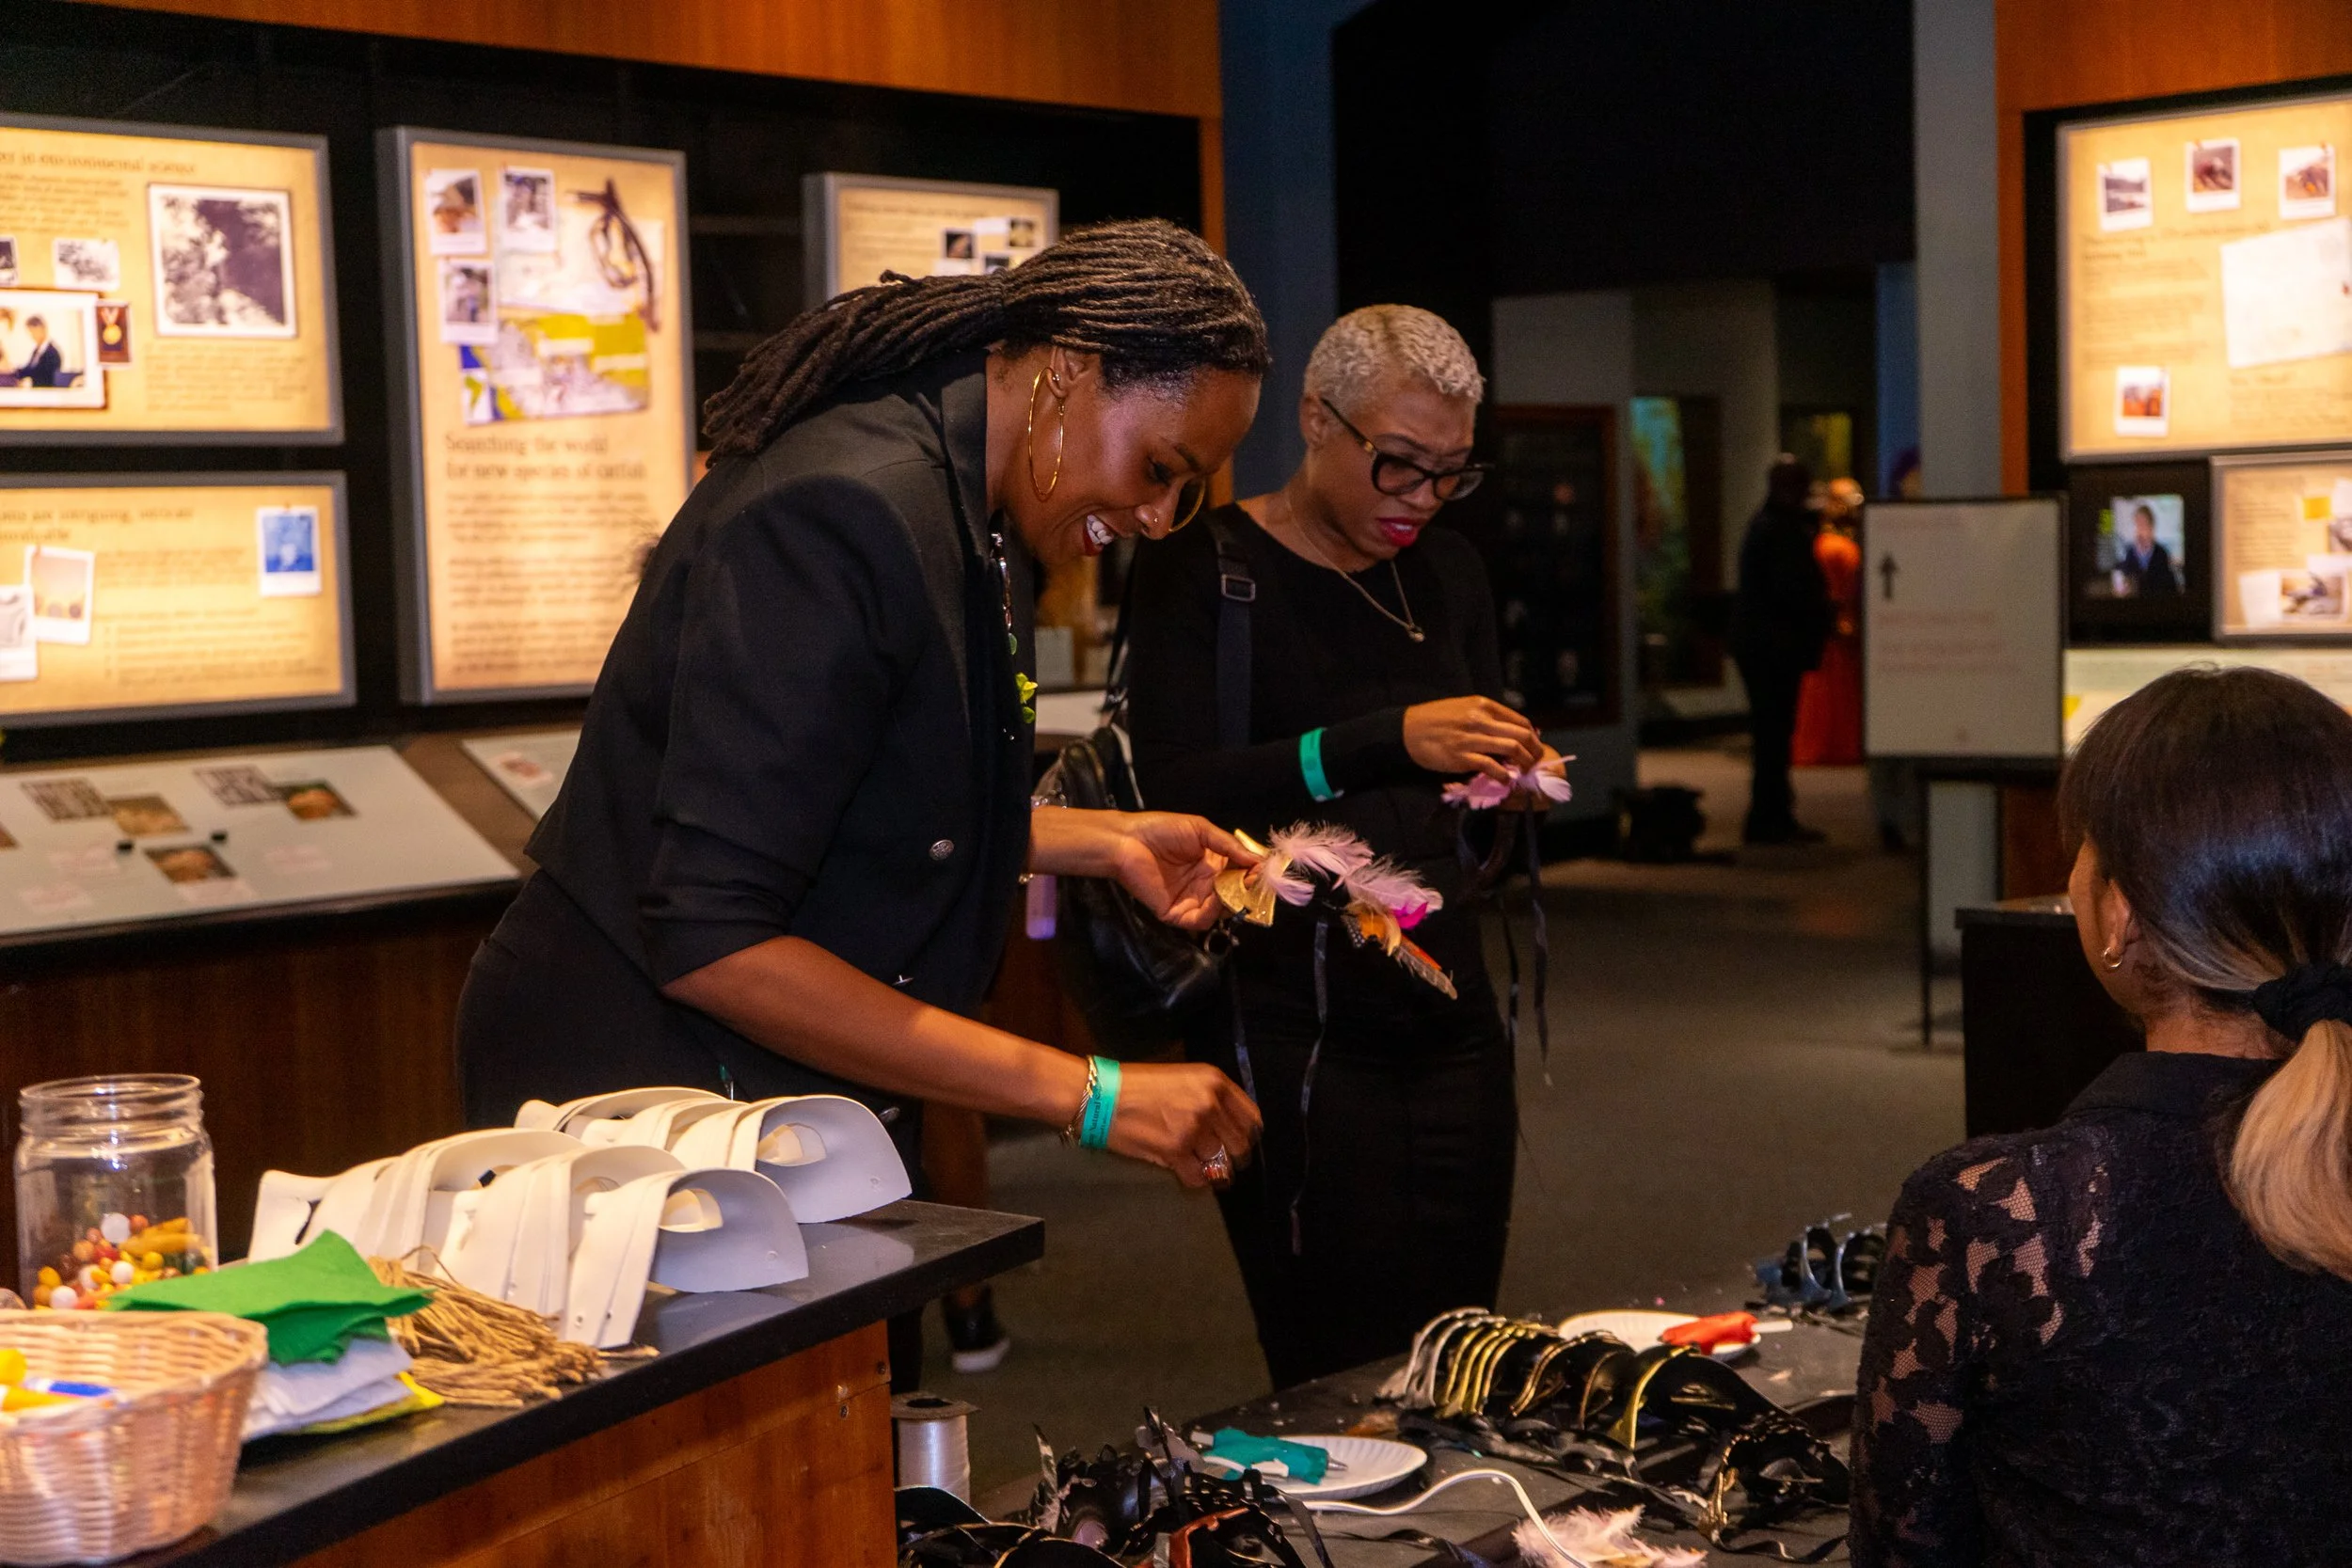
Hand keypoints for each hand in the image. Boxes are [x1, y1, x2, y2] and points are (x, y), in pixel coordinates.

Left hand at [1106, 812, 1258, 930]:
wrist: (1128, 840)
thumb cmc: (1162, 830)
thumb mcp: (1201, 830)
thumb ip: (1229, 846)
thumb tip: (1258, 860)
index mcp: (1212, 865)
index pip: (1239, 875)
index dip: (1253, 874)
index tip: (1263, 870)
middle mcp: (1204, 884)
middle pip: (1234, 895)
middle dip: (1247, 890)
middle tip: (1256, 882)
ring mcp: (1191, 900)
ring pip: (1221, 911)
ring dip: (1233, 901)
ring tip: (1239, 888)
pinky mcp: (1176, 913)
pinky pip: (1200, 919)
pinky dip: (1213, 912)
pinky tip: (1218, 898)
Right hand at [1106, 1061, 1261, 1188]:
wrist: (1099, 1095)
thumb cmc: (1137, 1084)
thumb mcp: (1182, 1078)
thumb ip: (1210, 1097)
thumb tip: (1229, 1126)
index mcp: (1214, 1081)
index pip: (1252, 1118)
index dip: (1247, 1135)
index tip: (1237, 1143)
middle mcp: (1209, 1103)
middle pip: (1241, 1145)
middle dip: (1233, 1158)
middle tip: (1220, 1162)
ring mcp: (1193, 1128)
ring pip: (1222, 1164)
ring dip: (1213, 1171)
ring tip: (1200, 1168)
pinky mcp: (1174, 1150)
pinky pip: (1199, 1178)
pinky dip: (1195, 1180)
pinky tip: (1184, 1173)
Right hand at [1404, 696, 1541, 783]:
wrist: (1407, 730)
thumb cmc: (1435, 719)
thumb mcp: (1463, 708)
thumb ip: (1487, 717)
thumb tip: (1511, 732)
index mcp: (1483, 705)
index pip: (1520, 721)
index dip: (1533, 736)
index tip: (1534, 747)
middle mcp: (1480, 719)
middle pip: (1521, 735)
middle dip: (1534, 751)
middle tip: (1535, 762)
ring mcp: (1471, 739)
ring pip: (1512, 749)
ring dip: (1523, 763)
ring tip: (1523, 772)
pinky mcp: (1461, 757)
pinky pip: (1491, 767)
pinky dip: (1503, 775)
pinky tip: (1505, 780)